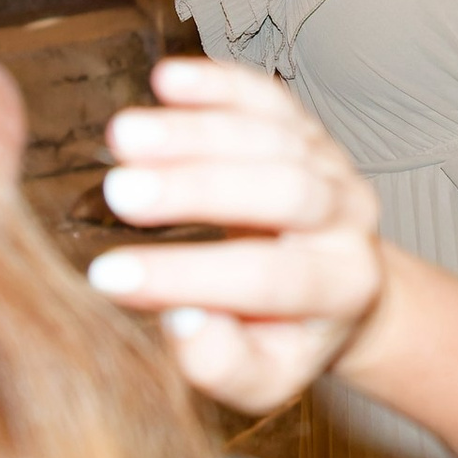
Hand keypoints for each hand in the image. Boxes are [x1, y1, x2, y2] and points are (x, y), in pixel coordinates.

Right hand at [83, 58, 383, 412]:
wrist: (336, 293)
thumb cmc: (283, 337)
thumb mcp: (262, 378)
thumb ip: (223, 363)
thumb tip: (181, 321)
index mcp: (343, 287)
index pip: (268, 279)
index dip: (187, 276)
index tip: (107, 276)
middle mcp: (349, 219)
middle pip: (284, 192)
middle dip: (197, 190)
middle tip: (118, 193)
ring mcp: (331, 165)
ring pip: (272, 137)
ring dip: (195, 132)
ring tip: (122, 136)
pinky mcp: (305, 128)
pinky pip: (268, 98)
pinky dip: (220, 83)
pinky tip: (165, 79)